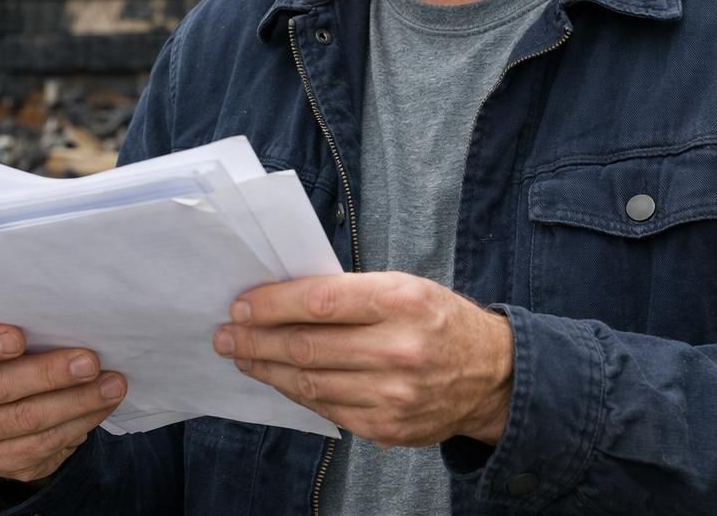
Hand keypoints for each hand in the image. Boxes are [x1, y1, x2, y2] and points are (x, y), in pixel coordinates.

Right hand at [0, 322, 126, 481]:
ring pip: (26, 420)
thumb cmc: (14, 353)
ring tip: (112, 386)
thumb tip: (81, 322)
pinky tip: (101, 409)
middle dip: (50, 374)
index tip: (19, 337)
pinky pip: (41, 447)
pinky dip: (78, 425)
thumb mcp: (10, 332)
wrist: (2, 403)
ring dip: (77, 403)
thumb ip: (30, 326)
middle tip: (91, 362)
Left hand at [213, 272, 512, 447]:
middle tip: (226, 334)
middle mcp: (398, 349)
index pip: (320, 301)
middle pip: (307, 347)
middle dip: (256, 340)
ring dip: (266, 368)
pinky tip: (278, 378)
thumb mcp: (404, 287)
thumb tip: (282, 299)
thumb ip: (349, 293)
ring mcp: (392, 395)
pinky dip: (296, 392)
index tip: (241, 304)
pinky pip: (326, 408)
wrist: (490, 375)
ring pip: (310, 382)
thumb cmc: (438, 319)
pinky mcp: (386, 427)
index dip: (272, 305)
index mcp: (401, 301)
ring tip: (242, 355)